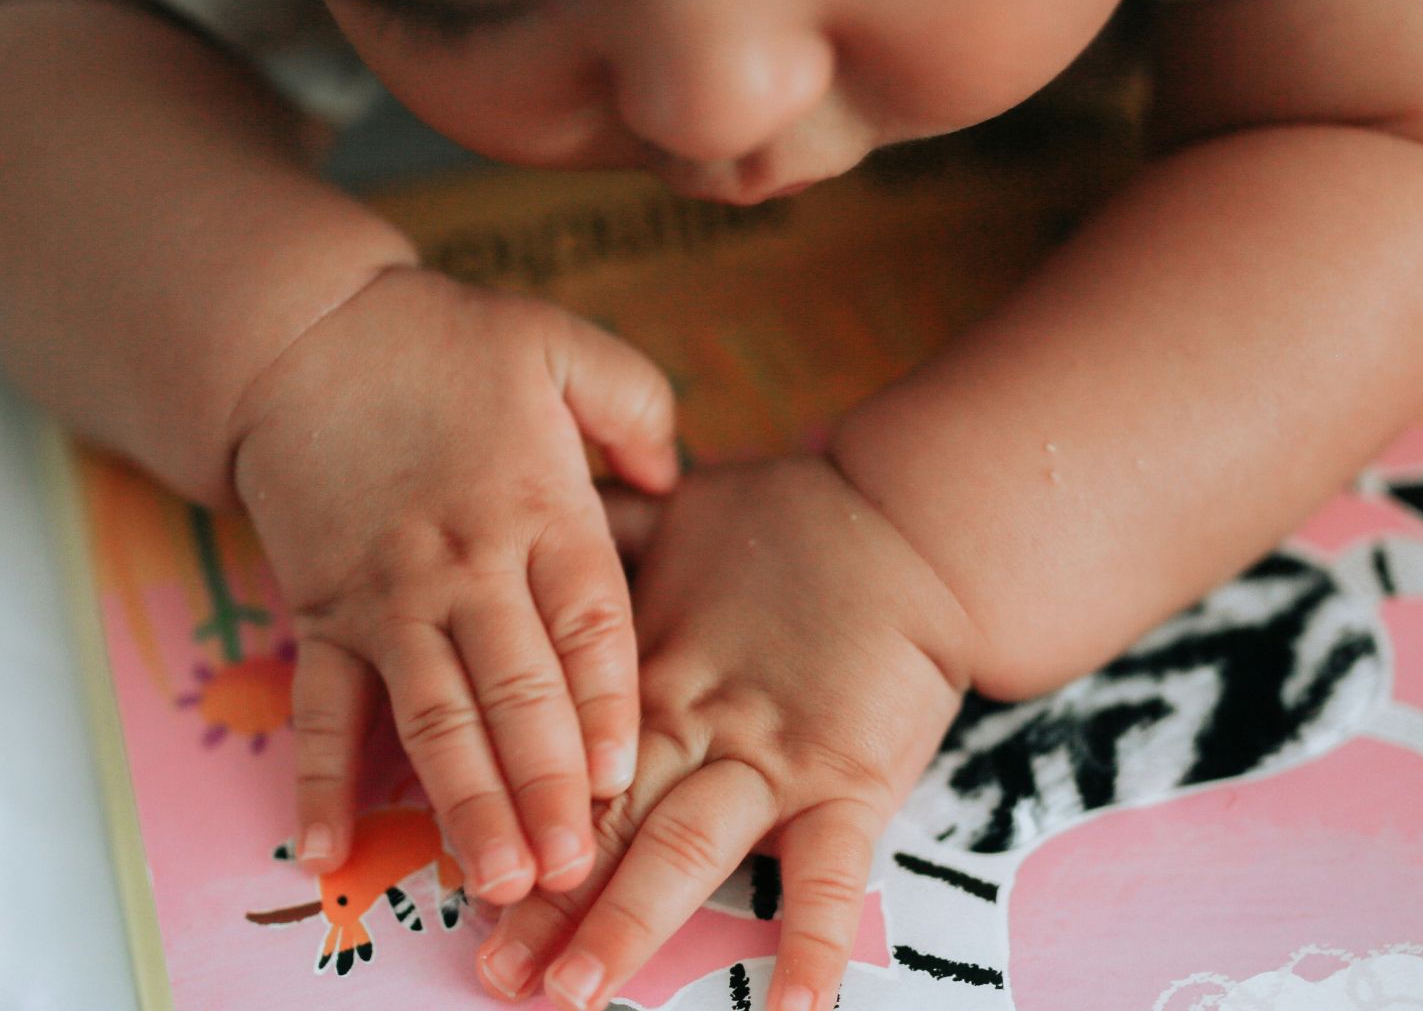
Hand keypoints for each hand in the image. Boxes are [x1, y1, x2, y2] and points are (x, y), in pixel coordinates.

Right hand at [230, 266, 676, 903]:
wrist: (296, 334)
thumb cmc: (443, 343)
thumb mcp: (561, 346)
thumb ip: (637, 408)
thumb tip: (679, 476)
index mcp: (537, 509)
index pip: (586, 624)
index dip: (607, 703)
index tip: (625, 778)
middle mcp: (465, 567)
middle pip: (514, 690)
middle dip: (545, 784)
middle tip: (574, 867)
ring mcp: (389, 600)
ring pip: (430, 718)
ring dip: (462, 802)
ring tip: (495, 879)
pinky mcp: (322, 614)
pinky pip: (322, 708)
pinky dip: (320, 780)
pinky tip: (328, 851)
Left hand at [474, 457, 977, 1010]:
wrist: (910, 522)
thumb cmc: (789, 520)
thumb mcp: (674, 511)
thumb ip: (599, 529)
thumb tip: (521, 512)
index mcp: (646, 668)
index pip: (563, 758)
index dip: (510, 819)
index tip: (461, 880)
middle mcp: (697, 720)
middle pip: (606, 819)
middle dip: (547, 901)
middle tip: (494, 972)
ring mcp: (774, 756)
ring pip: (689, 847)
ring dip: (629, 921)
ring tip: (575, 991)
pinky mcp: (851, 778)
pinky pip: (832, 874)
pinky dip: (813, 942)